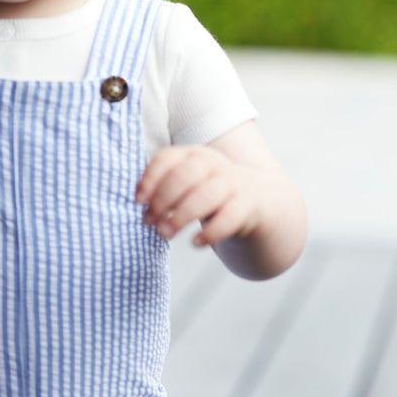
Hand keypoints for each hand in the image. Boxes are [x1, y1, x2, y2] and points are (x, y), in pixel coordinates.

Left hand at [135, 144, 260, 248]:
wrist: (258, 199)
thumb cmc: (210, 193)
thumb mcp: (189, 183)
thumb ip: (165, 187)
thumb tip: (140, 202)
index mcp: (194, 154)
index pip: (167, 158)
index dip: (150, 179)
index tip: (139, 201)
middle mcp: (214, 163)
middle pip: (184, 176)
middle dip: (162, 200)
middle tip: (149, 222)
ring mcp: (233, 182)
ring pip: (205, 196)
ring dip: (180, 216)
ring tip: (165, 234)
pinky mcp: (248, 204)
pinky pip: (228, 217)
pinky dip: (210, 232)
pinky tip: (195, 242)